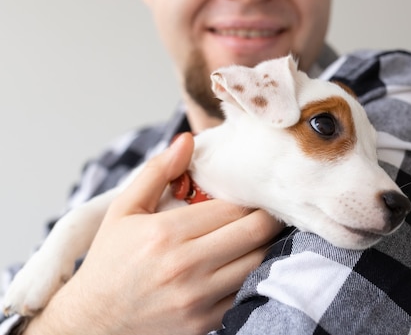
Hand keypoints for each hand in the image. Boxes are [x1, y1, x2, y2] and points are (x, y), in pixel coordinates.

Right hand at [24, 133, 283, 334]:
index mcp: (166, 233)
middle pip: (254, 231)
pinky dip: (252, 274)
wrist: (94, 320)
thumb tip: (187, 140)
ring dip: (265, 244)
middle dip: (268, 216)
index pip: (232, 206)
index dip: (250, 196)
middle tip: (269, 208)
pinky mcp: (204, 321)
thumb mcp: (124, 210)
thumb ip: (157, 172)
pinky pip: (245, 291)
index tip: (255, 190)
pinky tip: (244, 261)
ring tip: (261, 232)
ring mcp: (197, 297)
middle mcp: (185, 265)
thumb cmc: (110, 261)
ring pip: (257, 261)